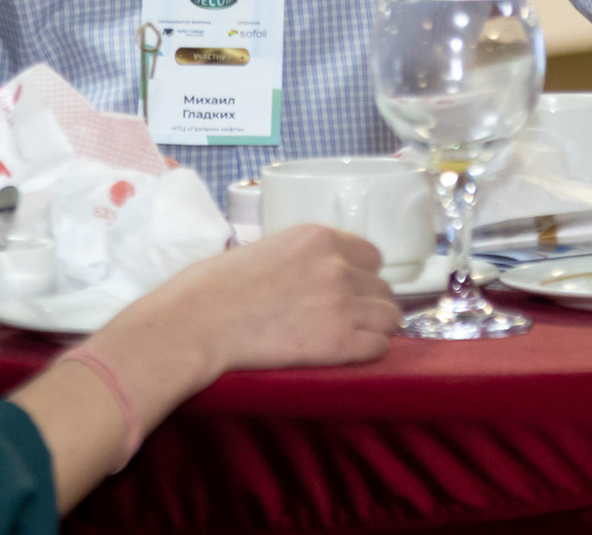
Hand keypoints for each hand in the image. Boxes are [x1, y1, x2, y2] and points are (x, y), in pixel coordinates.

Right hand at [19, 224, 398, 508]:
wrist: (200, 322)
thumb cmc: (217, 286)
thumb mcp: (268, 250)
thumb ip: (304, 257)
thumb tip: (318, 275)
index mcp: (320, 238)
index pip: (372, 255)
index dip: (361, 275)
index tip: (348, 290)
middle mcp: (339, 266)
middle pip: (384, 288)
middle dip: (369, 304)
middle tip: (345, 319)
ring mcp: (343, 304)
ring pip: (391, 317)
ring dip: (374, 328)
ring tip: (350, 338)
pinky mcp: (341, 343)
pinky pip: (379, 346)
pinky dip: (367, 351)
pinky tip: (346, 353)